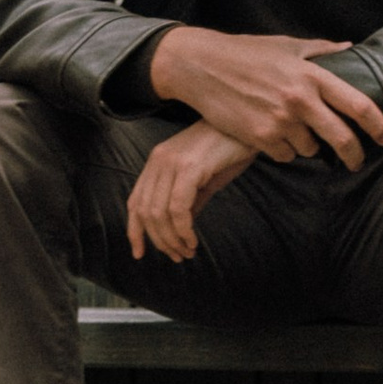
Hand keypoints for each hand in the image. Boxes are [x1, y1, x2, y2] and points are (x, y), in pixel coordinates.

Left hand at [125, 121, 256, 263]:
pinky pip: (178, 207)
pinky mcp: (190, 167)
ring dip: (172, 239)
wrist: (248, 127)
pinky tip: (193, 239)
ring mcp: (172, 162)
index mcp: (157, 162)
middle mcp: (158, 161)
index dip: (134, 231)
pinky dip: (183, 229)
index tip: (140, 254)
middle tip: (178, 256)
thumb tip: (179, 230)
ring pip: (160, 213)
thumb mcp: (203, 180)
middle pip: (146, 212)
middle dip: (160, 241)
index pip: (135, 202)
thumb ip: (188, 202)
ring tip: (188, 251)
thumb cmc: (229, 150)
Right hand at [146, 22, 382, 165]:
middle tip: (356, 161)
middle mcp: (300, 99)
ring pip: (310, 149)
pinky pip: (285, 155)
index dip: (378, 125)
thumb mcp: (285, 45)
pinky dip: (283, 150)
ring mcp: (280, 121)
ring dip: (307, 145)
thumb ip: (320, 50)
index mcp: (312, 75)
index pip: (358, 105)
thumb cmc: (245, 53)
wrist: (202, 66)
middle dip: (354, 155)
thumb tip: (349, 47)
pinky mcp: (260, 138)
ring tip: (292, 130)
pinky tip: (271, 134)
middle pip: (342, 138)